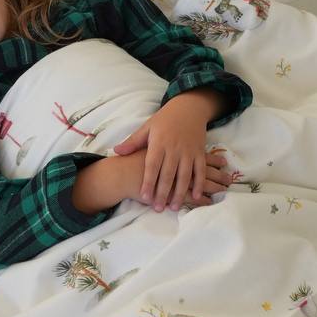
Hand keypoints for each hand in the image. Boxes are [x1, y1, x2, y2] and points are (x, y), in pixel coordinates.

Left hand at [113, 95, 232, 209]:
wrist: (188, 108)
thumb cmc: (164, 119)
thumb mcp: (147, 127)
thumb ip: (133, 142)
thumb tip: (116, 152)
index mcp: (159, 143)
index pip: (152, 166)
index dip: (148, 181)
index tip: (144, 196)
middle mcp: (174, 148)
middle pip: (168, 174)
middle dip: (163, 192)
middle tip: (158, 208)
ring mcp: (188, 151)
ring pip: (184, 175)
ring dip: (180, 192)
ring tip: (173, 207)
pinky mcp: (200, 152)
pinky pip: (200, 170)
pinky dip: (199, 183)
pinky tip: (196, 196)